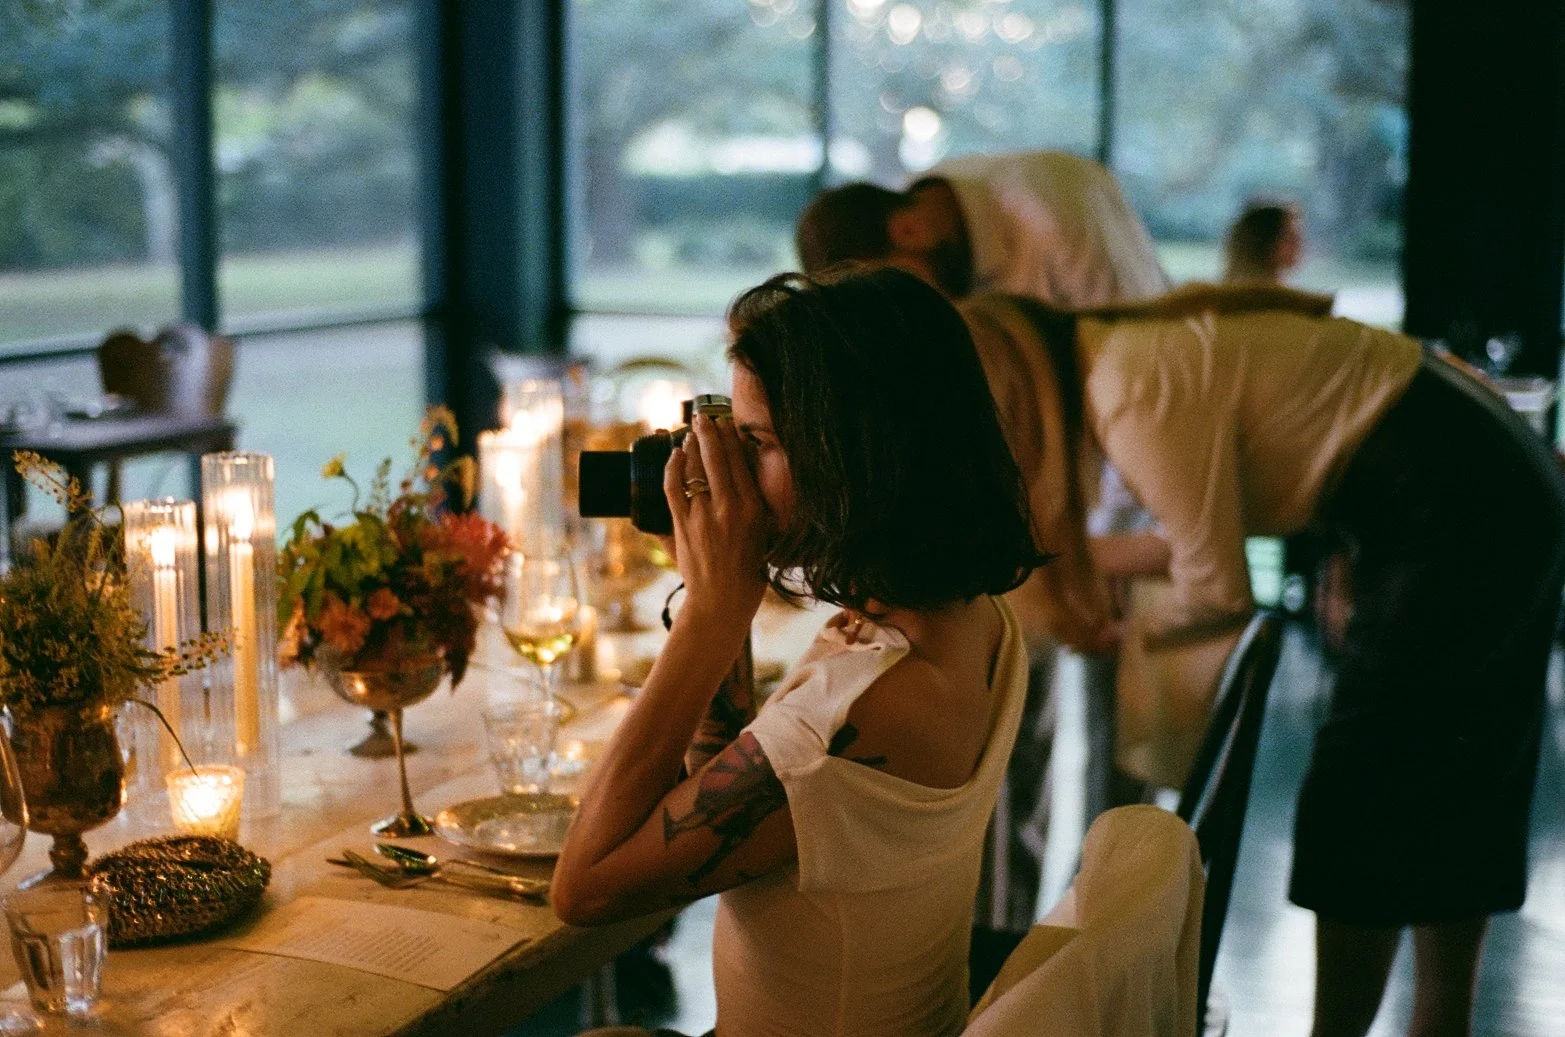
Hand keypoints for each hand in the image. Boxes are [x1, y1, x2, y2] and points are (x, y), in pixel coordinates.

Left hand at [663, 414, 768, 638]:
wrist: (722, 601)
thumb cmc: (747, 572)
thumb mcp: (763, 535)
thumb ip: (753, 508)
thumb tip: (743, 481)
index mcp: (754, 508)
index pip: (740, 461)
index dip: (731, 438)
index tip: (726, 423)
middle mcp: (730, 508)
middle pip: (717, 457)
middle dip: (709, 432)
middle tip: (703, 417)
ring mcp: (704, 515)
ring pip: (694, 468)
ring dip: (690, 446)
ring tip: (690, 433)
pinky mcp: (682, 525)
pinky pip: (673, 486)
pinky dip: (672, 467)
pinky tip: (673, 456)